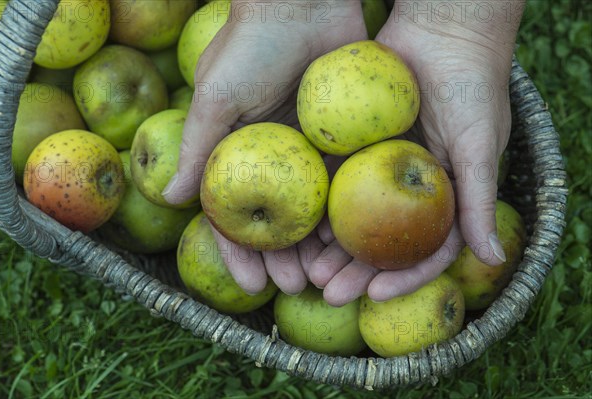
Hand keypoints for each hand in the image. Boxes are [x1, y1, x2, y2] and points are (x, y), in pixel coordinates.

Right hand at [162, 0, 366, 294]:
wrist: (306, 0)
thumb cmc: (254, 43)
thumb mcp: (216, 97)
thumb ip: (196, 147)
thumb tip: (167, 198)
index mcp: (237, 151)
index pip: (232, 213)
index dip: (239, 253)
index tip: (251, 285)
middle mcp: (271, 156)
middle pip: (276, 220)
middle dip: (283, 258)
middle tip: (295, 287)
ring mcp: (307, 149)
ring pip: (311, 209)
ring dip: (316, 245)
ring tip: (326, 276)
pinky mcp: (340, 137)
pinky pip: (341, 181)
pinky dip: (344, 212)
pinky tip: (351, 241)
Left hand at [310, 0, 525, 304]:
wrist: (442, 28)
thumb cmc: (472, 85)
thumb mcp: (480, 145)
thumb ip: (479, 200)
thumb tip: (492, 258)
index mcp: (444, 196)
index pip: (425, 250)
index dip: (403, 276)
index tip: (375, 294)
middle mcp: (411, 189)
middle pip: (382, 242)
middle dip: (356, 270)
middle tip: (327, 292)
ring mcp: (382, 169)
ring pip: (354, 218)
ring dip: (332, 246)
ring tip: (307, 269)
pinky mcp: (357, 145)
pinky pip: (336, 179)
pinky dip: (321, 204)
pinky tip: (301, 224)